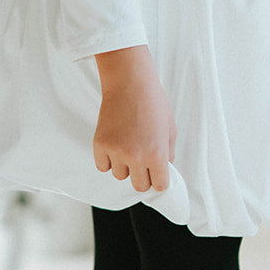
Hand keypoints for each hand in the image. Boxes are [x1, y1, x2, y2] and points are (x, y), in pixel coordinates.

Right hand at [92, 49, 176, 192]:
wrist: (130, 83)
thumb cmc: (153, 102)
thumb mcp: (170, 130)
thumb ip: (168, 155)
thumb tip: (162, 173)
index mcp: (157, 154)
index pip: (159, 186)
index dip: (159, 179)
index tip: (157, 173)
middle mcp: (136, 157)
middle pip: (139, 186)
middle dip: (143, 176)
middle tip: (142, 160)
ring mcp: (116, 151)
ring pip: (120, 176)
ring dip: (124, 166)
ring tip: (128, 146)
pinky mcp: (100, 144)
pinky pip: (103, 166)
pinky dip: (108, 160)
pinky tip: (115, 144)